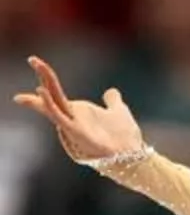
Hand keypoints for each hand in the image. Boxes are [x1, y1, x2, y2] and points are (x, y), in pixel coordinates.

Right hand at [12, 56, 143, 160]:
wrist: (132, 155)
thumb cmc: (125, 137)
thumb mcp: (119, 112)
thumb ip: (113, 101)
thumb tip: (111, 91)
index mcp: (79, 111)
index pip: (57, 93)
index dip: (47, 78)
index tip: (35, 63)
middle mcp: (73, 117)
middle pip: (54, 94)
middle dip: (44, 76)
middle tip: (32, 58)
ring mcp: (72, 125)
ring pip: (52, 104)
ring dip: (42, 89)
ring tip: (36, 68)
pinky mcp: (75, 133)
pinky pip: (59, 117)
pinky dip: (49, 105)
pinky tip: (42, 92)